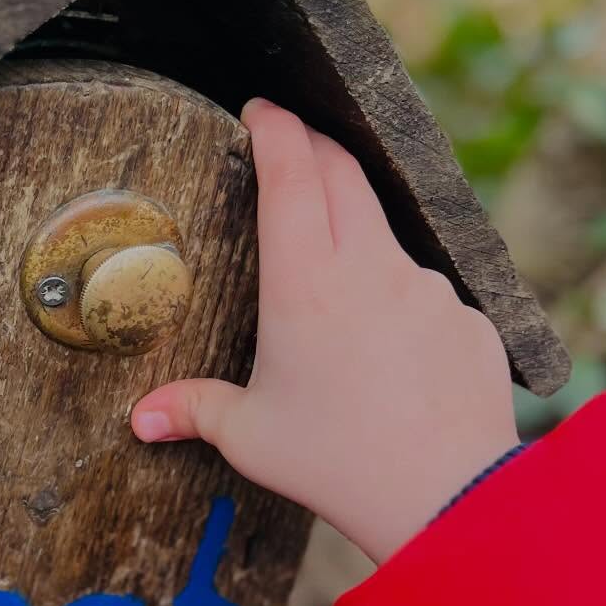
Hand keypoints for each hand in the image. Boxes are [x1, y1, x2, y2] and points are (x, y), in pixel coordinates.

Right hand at [132, 100, 518, 563]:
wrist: (447, 497)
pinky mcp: (465, 315)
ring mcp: (426, 287)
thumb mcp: (250, 435)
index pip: (290, 172)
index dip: (274, 128)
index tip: (260, 109)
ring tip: (330, 264)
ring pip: (385, 230)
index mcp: (305, 283)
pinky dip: (397, 292)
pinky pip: (425, 287)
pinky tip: (383, 341)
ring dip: (355, 224)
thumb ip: (192, 410)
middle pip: (343, 173)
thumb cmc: (337, 462)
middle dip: (313, 145)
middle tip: (288, 139)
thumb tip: (140, 418)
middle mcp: (369, 268)